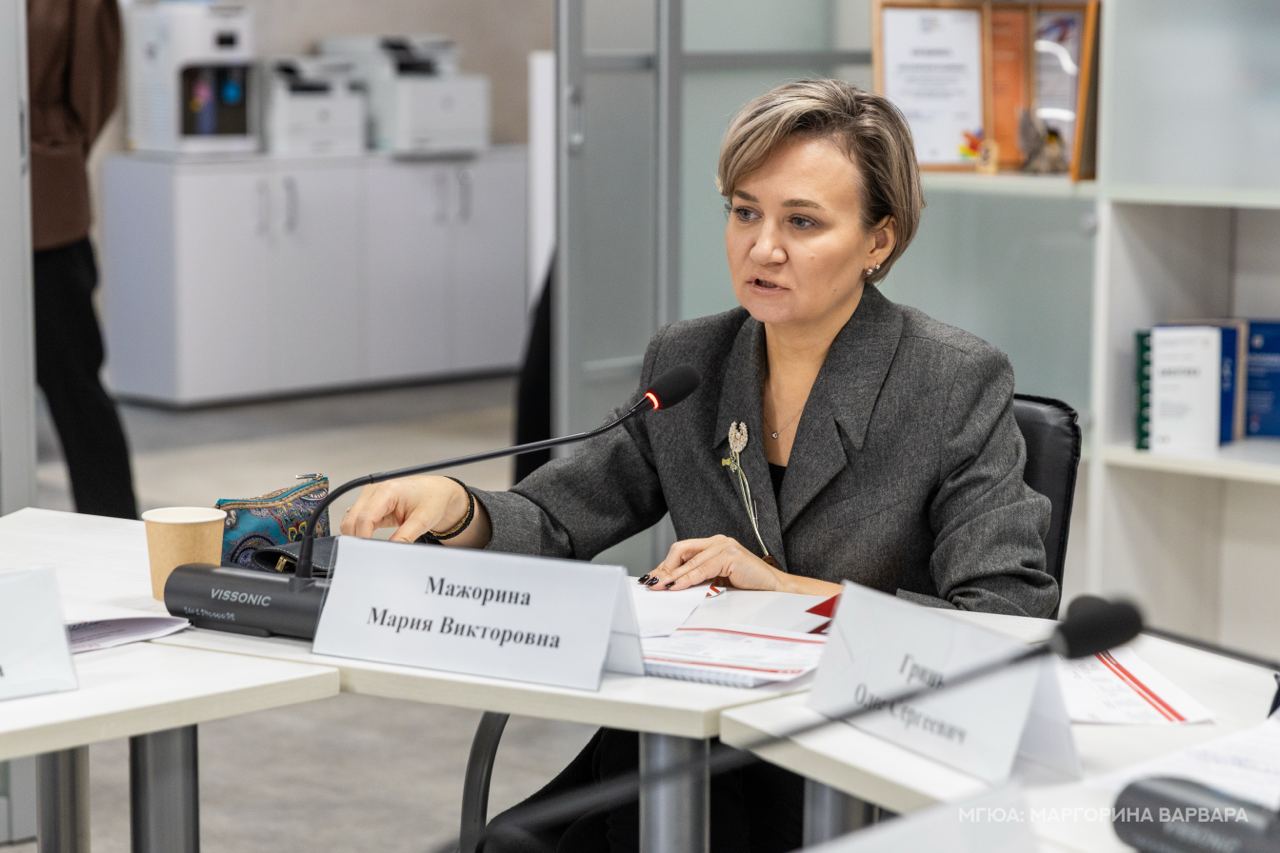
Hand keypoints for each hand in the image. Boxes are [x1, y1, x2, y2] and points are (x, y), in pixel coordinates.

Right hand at [340, 475, 467, 542]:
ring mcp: (370, 497)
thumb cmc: (432, 498)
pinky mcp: (370, 505)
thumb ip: (405, 537)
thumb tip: (390, 551)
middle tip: (369, 557)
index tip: (368, 554)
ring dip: (357, 536)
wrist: (437, 491)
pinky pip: (357, 521)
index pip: (365, 517)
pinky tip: (370, 542)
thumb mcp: (423, 520)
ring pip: (351, 521)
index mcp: (387, 490)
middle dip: (357, 539)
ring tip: (371, 550)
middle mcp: (374, 491)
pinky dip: (360, 533)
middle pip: (352, 520)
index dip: (363, 538)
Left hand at [644, 535, 783, 591]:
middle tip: (652, 582)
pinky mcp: (730, 556)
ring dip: (672, 576)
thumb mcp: (719, 580)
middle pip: (681, 550)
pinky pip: (702, 569)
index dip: (665, 564)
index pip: (682, 551)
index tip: (652, 578)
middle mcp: (718, 541)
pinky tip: (677, 586)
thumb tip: (673, 585)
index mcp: (715, 545)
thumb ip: (700, 578)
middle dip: (664, 567)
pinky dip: (687, 579)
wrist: (776, 589)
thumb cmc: (750, 586)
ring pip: (690, 560)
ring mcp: (725, 546)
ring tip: (660, 586)